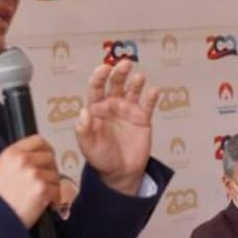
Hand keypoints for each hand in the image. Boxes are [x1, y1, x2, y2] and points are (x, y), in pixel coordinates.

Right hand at [0, 135, 59, 226]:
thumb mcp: (2, 168)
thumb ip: (19, 158)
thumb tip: (39, 155)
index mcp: (12, 153)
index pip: (38, 141)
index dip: (45, 150)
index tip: (46, 158)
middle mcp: (23, 160)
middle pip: (50, 156)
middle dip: (49, 169)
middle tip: (43, 181)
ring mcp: (33, 174)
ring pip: (55, 175)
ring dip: (51, 186)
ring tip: (38, 195)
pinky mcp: (42, 189)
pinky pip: (58, 190)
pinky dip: (54, 199)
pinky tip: (44, 203)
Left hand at [76, 60, 158, 195]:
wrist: (120, 173)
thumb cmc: (100, 158)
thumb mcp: (88, 147)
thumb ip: (83, 130)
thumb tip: (83, 112)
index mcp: (96, 109)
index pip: (96, 88)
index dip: (99, 76)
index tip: (104, 69)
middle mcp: (112, 105)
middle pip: (116, 83)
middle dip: (119, 72)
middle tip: (125, 64)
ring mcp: (128, 111)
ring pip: (133, 90)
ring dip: (136, 82)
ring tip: (139, 77)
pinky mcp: (143, 119)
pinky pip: (148, 105)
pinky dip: (151, 97)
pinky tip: (154, 91)